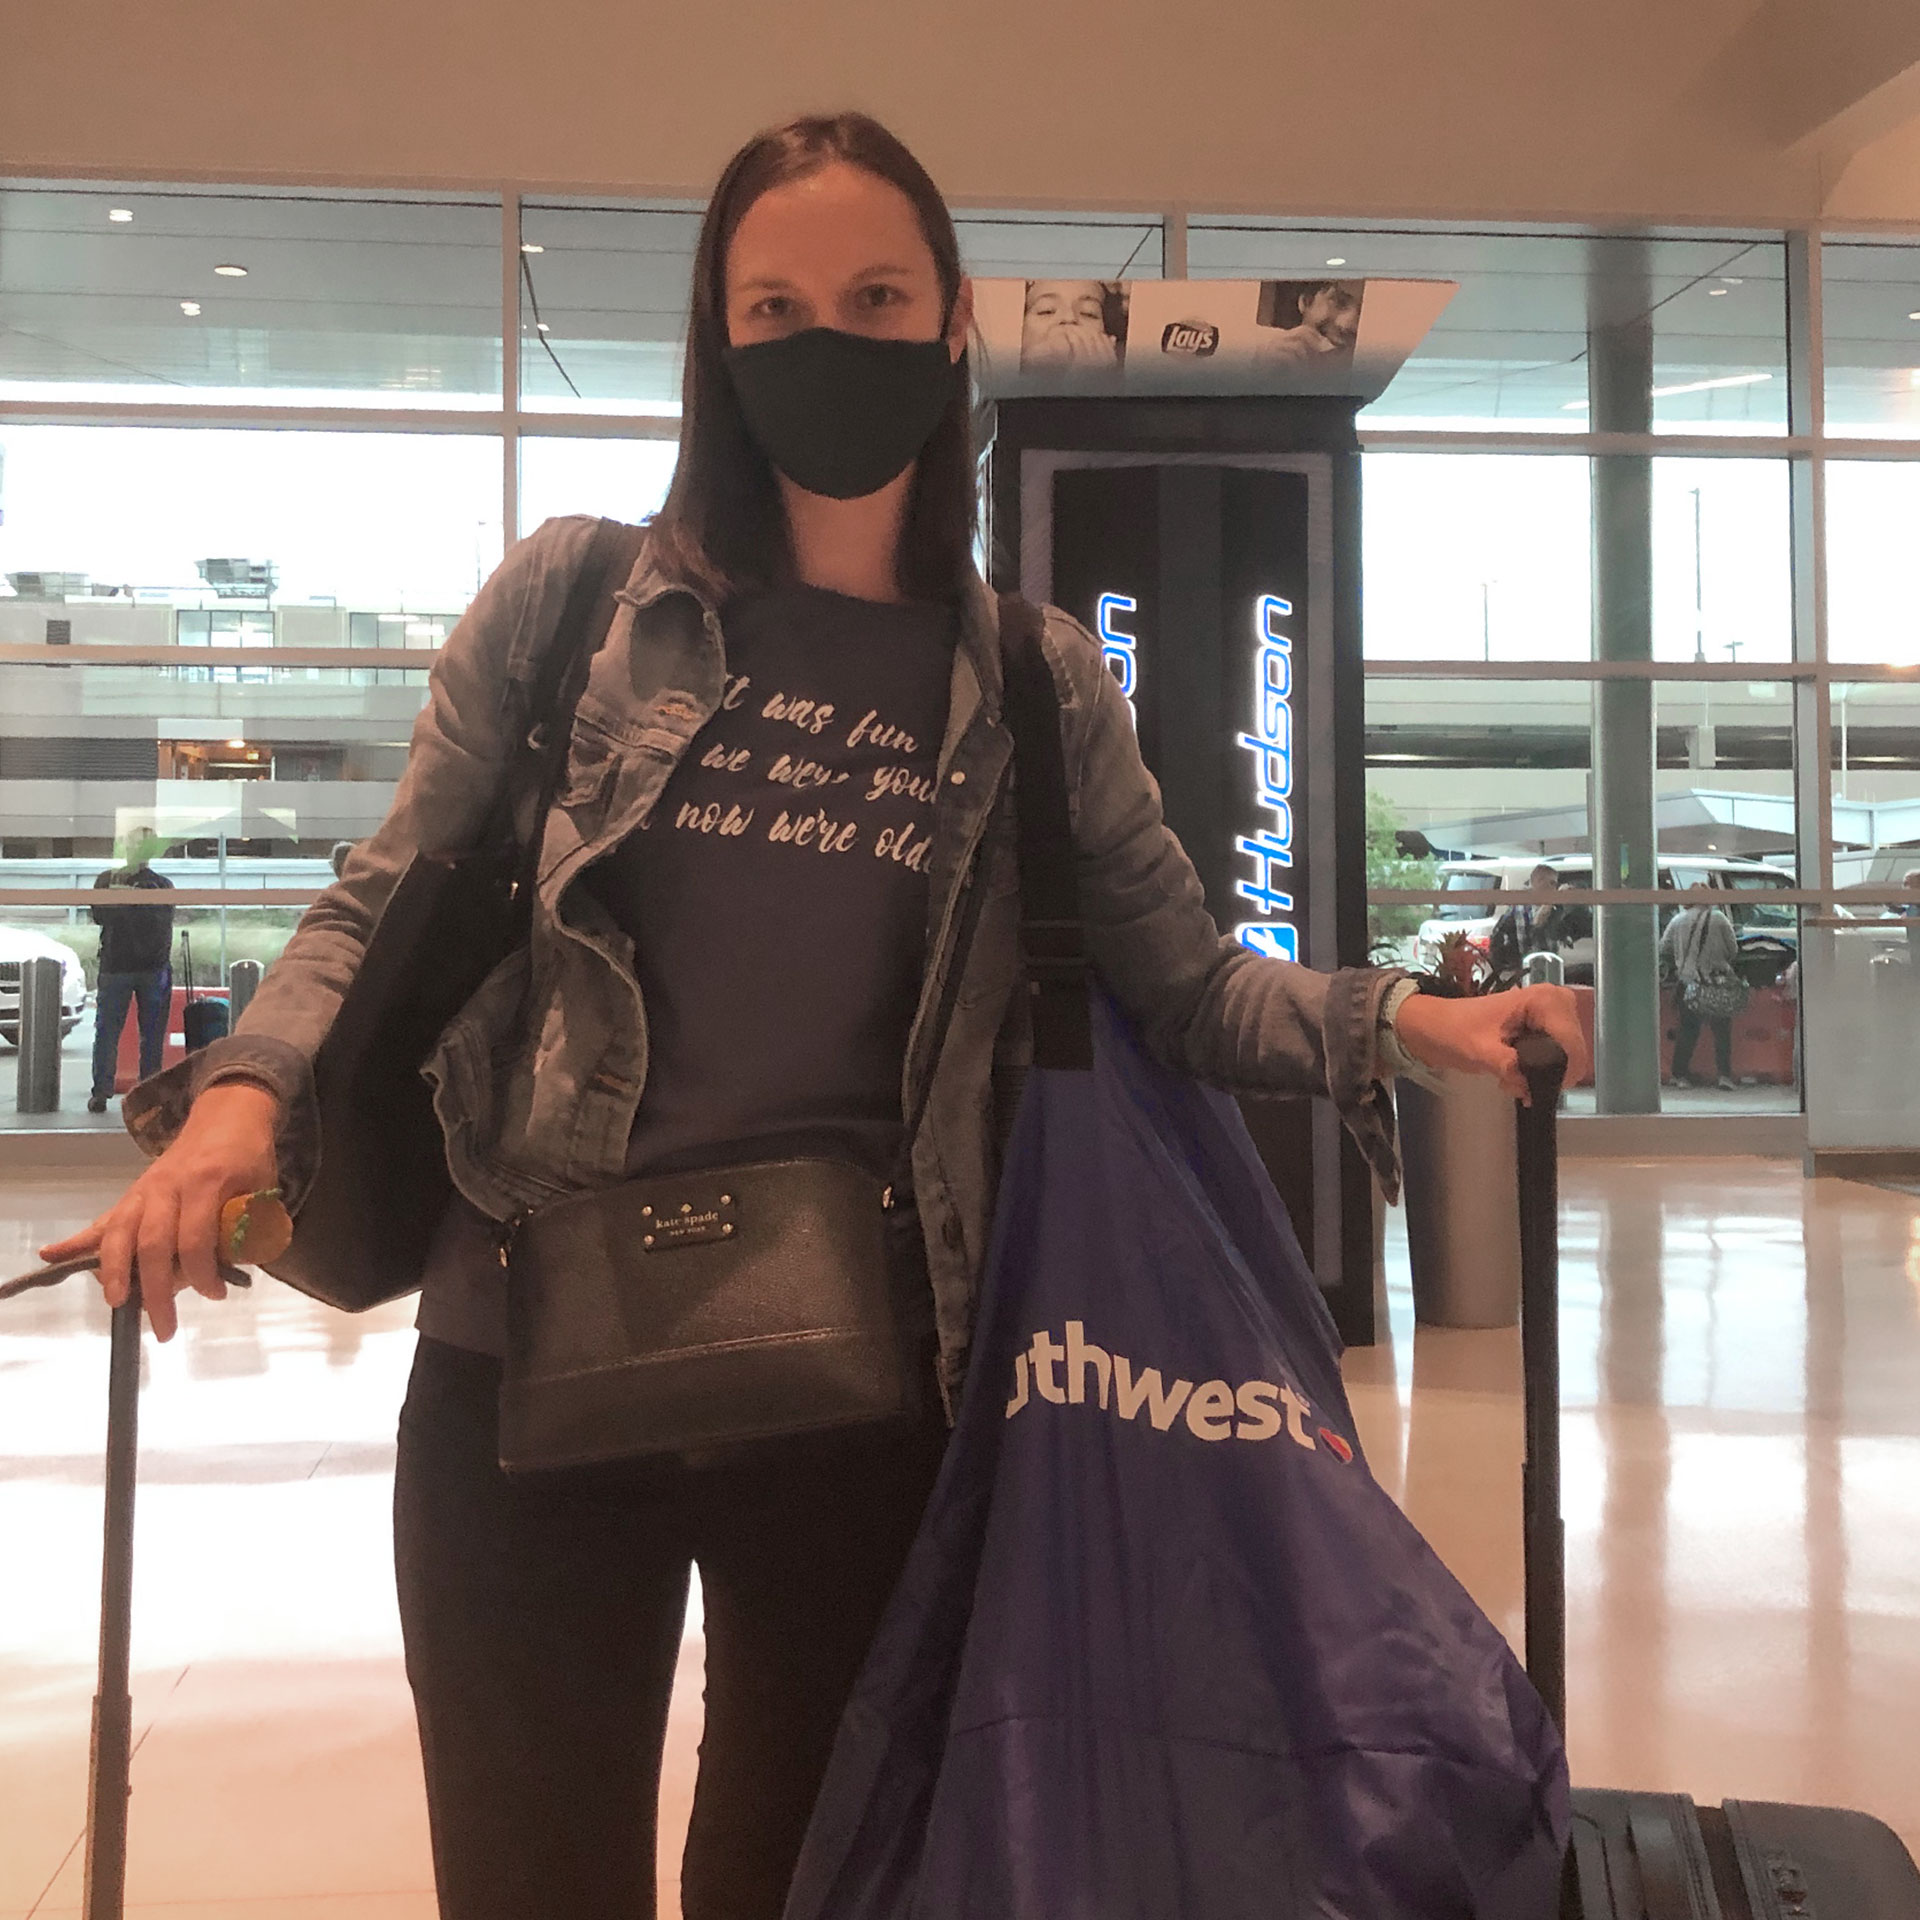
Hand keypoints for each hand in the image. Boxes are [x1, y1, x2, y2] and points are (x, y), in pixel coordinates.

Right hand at [38, 1082, 280, 1341]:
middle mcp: (169, 1187)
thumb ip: (248, 1227)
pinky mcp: (132, 1194)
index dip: (203, 1273)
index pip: (196, 1237)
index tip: (216, 1295)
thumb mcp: (262, 1189)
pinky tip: (50, 1257)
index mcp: (208, 1183)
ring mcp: (145, 1190)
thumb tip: (229, 1271)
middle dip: (157, 1290)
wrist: (228, 1114)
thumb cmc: (249, 1157)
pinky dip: (75, 1240)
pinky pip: (103, 1220)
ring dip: (116, 1272)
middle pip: (153, 1243)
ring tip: (118, 1303)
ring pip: (121, 1232)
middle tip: (164, 1328)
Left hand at [1393, 985, 1590, 1102]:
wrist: (1432, 1026)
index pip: (1572, 1043)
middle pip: (1573, 1052)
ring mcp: (1553, 1015)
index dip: (1559, 1072)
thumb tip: (1531, 1084)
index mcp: (1544, 1000)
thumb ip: (1510, 1066)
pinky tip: (1514, 1078)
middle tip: (1516, 1086)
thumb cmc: (1453, 1031)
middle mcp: (1556, 1002)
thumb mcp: (1480, 1051)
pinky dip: (1538, 1072)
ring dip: (1540, 1077)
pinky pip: (1556, 1057)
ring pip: (1566, 1058)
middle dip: (1548, 1076)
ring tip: (1510, 1082)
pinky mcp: (1545, 1028)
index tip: (1533, 1089)